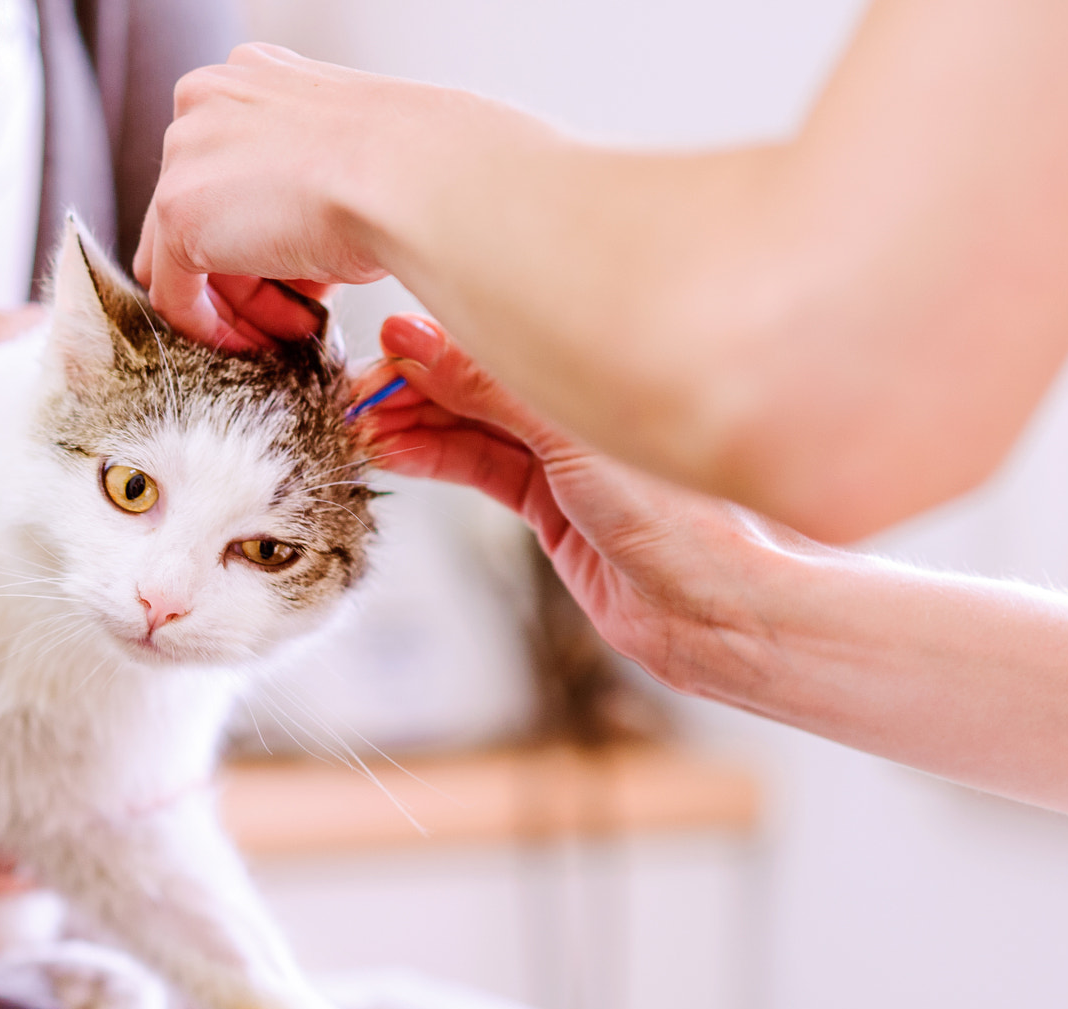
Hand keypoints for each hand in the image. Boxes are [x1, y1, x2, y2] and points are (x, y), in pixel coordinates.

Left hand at [134, 44, 443, 348]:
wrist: (413, 176)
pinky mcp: (175, 209)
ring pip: (183, 256)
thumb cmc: (404, 171)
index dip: (257, 236)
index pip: (223, 173)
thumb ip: (293, 188)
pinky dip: (208, 328)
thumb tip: (285, 244)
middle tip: (292, 317)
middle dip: (245, 276)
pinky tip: (256, 345)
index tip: (297, 278)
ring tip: (290, 333)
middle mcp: (202, 100)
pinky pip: (173, 291)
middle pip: (199, 213)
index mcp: (247, 77)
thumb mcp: (341, 164)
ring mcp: (182, 152)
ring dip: (236, 306)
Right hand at [358, 314, 812, 697]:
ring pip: (469, 425)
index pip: (497, 338)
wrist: (717, 613)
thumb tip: (408, 335)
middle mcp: (581, 405)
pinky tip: (393, 448)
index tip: (377, 347)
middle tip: (351, 397)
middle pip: (475, 380)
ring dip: (411, 423)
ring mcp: (564, 456)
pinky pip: (479, 468)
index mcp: (602, 365)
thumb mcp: (569, 442)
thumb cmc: (680, 521)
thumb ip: (486, 388)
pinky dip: (433, 458)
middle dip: (410, 385)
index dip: (432, 343)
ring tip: (358, 428)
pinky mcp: (550, 505)